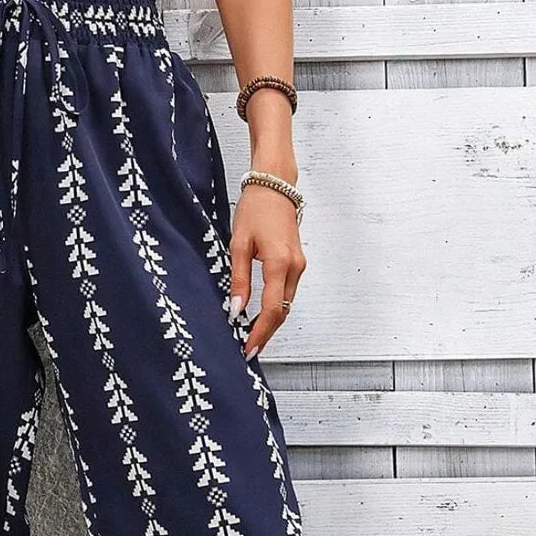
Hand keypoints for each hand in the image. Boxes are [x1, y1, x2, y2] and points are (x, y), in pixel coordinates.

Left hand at [228, 182, 304, 361]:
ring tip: (251, 338)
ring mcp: (299, 266)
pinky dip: (275, 308)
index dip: (260, 333)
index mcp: (279, 263)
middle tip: (248, 350)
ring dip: (271, 323)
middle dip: (266, 333)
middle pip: (282, 312)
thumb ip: (239, 279)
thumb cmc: (255, 208)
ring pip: (286, 305)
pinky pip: (287, 293)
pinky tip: (261, 317)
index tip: (248, 349)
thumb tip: (236, 310)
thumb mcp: (238, 244)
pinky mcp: (297, 263)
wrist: (275, 185)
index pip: (272, 310)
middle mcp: (295, 267)